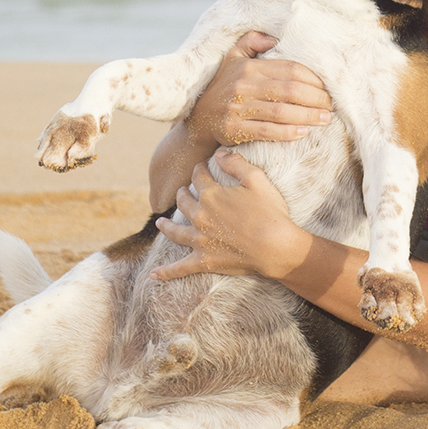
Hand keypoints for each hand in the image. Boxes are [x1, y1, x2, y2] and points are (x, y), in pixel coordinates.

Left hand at [151, 150, 304, 280]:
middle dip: (182, 193)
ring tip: (160, 222)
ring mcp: (199, 240)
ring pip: (175, 231)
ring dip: (166, 226)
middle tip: (183, 191)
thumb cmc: (270, 212)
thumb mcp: (256, 179)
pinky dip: (165, 272)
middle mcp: (200, 216)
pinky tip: (153, 274)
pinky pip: (179, 268)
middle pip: (184, 202)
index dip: (200, 169)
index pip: (199, 177)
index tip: (202, 167)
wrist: (275, 247)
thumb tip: (219, 153)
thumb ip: (235, 163)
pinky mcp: (204, 260)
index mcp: (211, 195)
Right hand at [187, 31, 330, 145]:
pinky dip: (287, 132)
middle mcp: (243, 85)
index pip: (290, 69)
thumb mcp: (233, 57)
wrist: (198, 119)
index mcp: (249, 66)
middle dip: (315, 99)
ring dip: (307, 116)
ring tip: (324, 119)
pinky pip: (266, 131)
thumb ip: (251, 41)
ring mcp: (237, 108)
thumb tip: (274, 37)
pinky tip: (303, 132)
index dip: (313, 79)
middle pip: (289, 91)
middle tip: (330, 106)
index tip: (327, 88)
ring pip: (281, 112)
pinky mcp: (233, 129)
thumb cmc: (224, 86)